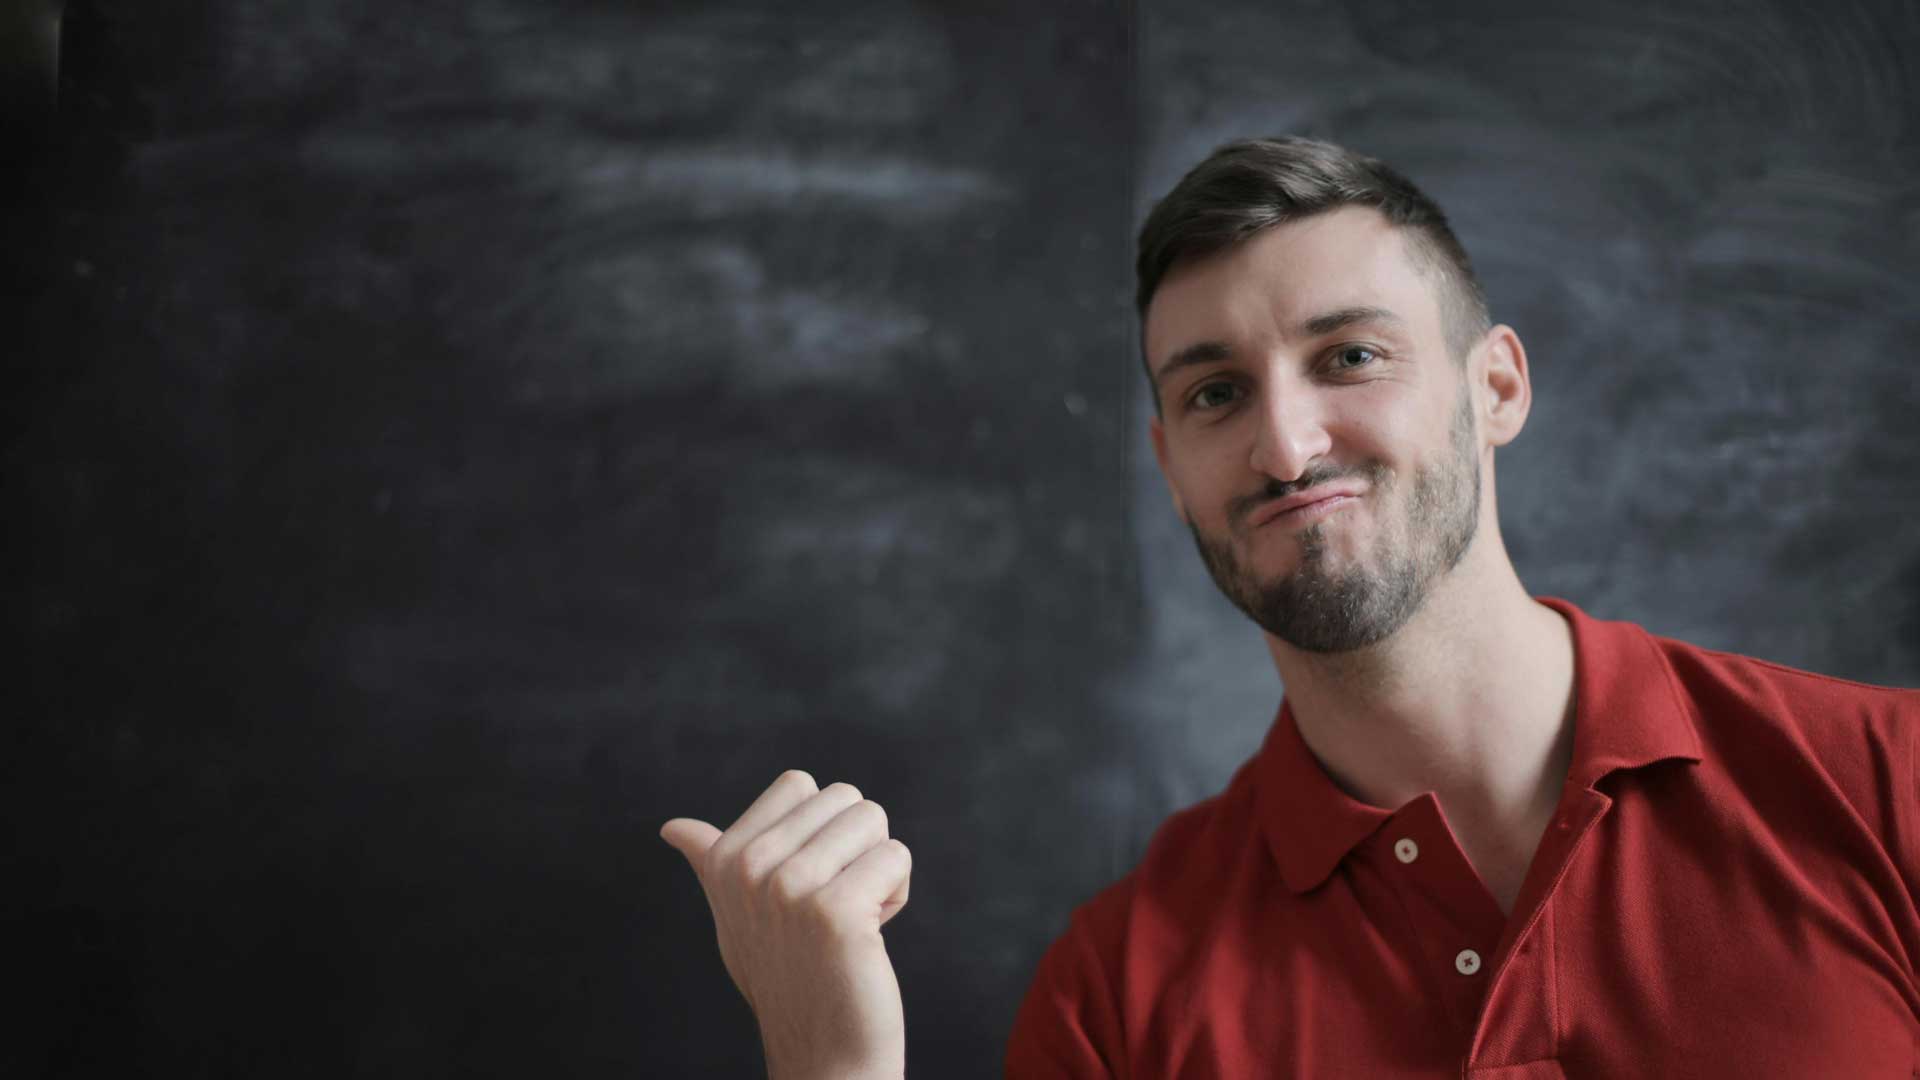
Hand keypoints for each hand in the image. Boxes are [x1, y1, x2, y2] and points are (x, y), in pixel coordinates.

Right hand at [660, 770, 911, 1079]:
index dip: (821, 830)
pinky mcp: (835, 911)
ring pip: (873, 819)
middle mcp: (749, 867)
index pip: (799, 784)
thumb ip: (710, 862)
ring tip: (853, 918)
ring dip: (878, 868)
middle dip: (856, 847)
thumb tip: (673, 827)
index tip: (808, 882)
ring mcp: (789, 887)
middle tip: (835, 906)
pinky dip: (896, 894)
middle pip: (844, 797)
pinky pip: (896, 857)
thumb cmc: (785, 976)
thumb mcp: (734, 913)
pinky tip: (870, 935)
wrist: (819, 1050)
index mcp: (724, 858)